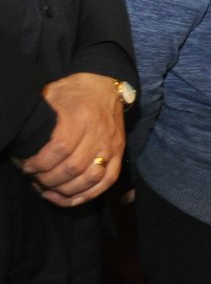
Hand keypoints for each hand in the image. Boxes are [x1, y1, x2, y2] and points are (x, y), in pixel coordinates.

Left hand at [21, 73, 124, 205]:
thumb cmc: (73, 91)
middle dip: (49, 179)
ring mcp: (111, 145)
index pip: (60, 148)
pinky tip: (71, 199)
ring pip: (91, 178)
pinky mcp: (119, 152)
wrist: (105, 85)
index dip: (41, 163)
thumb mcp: (51, 94)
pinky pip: (108, 180)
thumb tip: (18, 137)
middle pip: (74, 167)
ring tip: (49, 190)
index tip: (27, 167)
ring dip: (67, 190)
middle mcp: (98, 133)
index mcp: (80, 117)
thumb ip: (38, 116)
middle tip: (35, 179)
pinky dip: (89, 194)